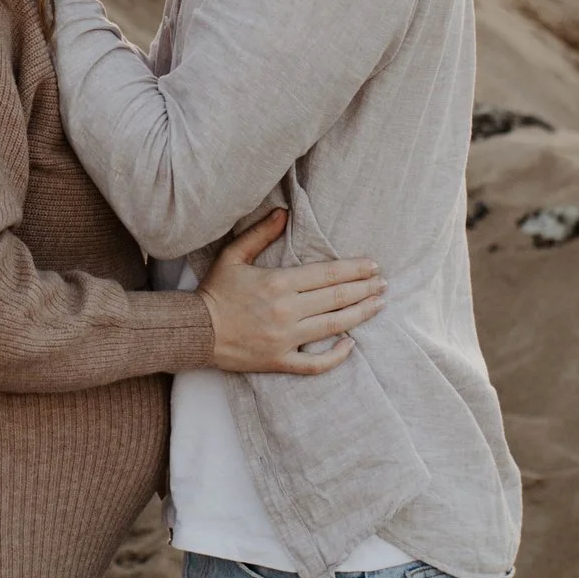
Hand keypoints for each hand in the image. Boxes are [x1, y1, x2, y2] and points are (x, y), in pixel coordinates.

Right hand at [199, 210, 385, 374]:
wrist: (195, 330)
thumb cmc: (215, 291)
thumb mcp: (233, 256)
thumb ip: (260, 234)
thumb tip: (284, 213)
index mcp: (279, 283)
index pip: (328, 275)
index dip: (354, 270)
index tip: (373, 266)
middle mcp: (287, 311)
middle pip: (336, 299)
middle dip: (364, 289)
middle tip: (383, 284)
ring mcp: (285, 339)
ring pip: (333, 326)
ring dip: (360, 315)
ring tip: (378, 305)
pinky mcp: (280, 361)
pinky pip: (315, 364)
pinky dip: (336, 356)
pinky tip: (350, 345)